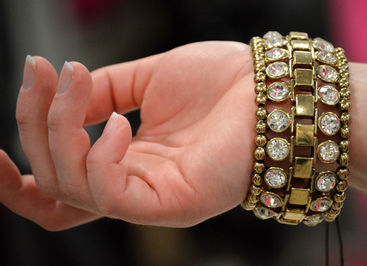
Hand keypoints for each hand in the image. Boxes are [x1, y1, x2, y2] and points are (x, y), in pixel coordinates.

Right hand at [1, 41, 256, 229]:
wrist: (270, 89)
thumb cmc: (218, 82)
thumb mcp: (143, 78)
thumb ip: (97, 92)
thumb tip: (54, 90)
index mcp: (124, 159)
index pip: (55, 185)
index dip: (14, 175)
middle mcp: (132, 185)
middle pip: (52, 186)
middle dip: (33, 129)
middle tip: (42, 76)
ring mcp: (149, 200)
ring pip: (71, 189)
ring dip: (59, 131)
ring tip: (77, 83)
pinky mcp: (169, 206)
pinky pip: (109, 197)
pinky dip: (99, 154)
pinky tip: (120, 122)